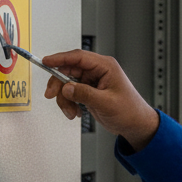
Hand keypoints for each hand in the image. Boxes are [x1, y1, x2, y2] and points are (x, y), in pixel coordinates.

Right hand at [41, 49, 160, 151]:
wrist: (135, 125)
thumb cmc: (130, 111)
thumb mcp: (106, 103)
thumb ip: (85, 94)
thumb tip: (67, 88)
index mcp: (106, 66)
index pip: (78, 57)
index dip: (60, 58)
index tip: (46, 61)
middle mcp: (98, 71)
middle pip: (69, 70)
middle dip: (59, 84)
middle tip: (52, 95)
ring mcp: (92, 82)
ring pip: (67, 84)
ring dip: (65, 99)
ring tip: (71, 111)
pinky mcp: (89, 92)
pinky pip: (71, 93)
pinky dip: (70, 103)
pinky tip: (77, 112)